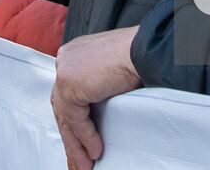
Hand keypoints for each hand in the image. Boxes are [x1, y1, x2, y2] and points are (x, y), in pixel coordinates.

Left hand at [50, 27, 141, 169]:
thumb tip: (95, 114)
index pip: (68, 93)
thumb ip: (99, 86)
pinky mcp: (69, 84)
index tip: (79, 140)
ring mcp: (65, 70)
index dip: (73, 119)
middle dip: (72, 136)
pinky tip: (95, 151)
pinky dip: (86, 137)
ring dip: (76, 144)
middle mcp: (66, 59)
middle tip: (79, 159)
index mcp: (76, 54)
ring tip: (85, 164)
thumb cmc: (140, 57)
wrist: (146, 51)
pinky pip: (75, 119)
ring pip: (66, 116)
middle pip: (63, 106)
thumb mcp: (113, 71)